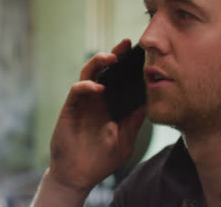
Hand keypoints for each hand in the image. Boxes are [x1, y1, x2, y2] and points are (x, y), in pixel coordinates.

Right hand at [48, 39, 145, 193]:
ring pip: (87, 74)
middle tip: (125, 44)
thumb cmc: (102, 159)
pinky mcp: (70, 109)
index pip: (118, 79)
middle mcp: (95, 100)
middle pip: (103, 70)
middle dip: (113, 54)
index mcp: (109, 104)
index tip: (139, 53)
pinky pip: (77, 91)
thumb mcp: (125, 138)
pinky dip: (87, 86)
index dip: (126, 65)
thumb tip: (149, 101)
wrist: (80, 176)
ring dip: (98, 62)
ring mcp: (82, 103)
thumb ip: (134, 120)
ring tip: (111, 58)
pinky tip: (98, 88)